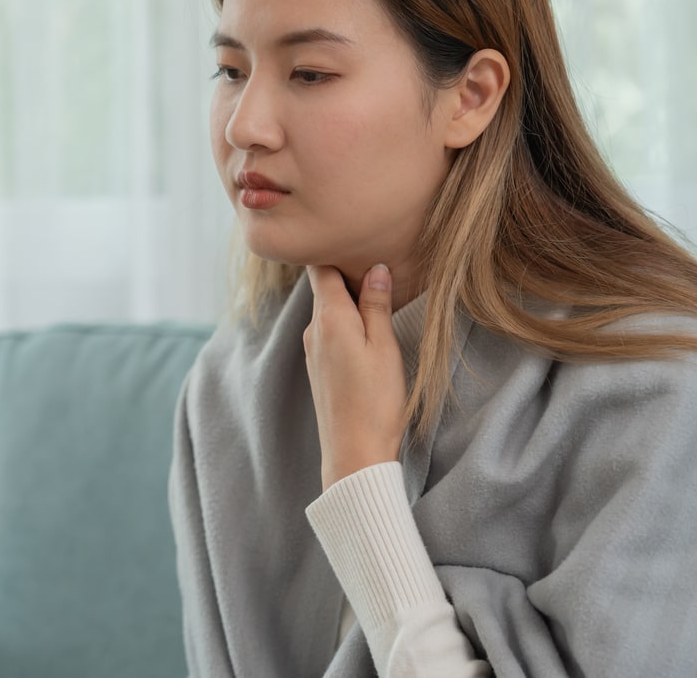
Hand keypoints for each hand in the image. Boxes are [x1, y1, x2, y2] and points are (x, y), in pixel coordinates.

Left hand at [304, 263, 409, 492]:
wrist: (354, 453)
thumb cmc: (376, 400)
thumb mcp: (384, 346)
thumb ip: (376, 305)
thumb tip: (374, 268)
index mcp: (328, 318)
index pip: (321, 268)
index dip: (337, 252)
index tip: (360, 244)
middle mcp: (313, 330)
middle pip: (324, 288)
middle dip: (347, 275)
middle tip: (380, 266)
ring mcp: (312, 351)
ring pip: (328, 311)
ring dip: (349, 302)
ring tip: (380, 300)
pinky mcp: (317, 369)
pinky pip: (328, 332)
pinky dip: (345, 324)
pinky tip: (367, 333)